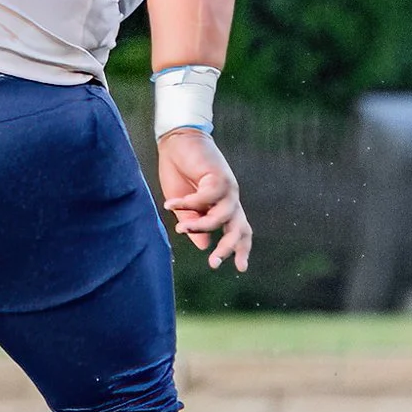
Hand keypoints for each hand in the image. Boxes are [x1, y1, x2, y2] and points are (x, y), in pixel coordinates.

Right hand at [157, 129, 251, 271]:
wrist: (177, 142)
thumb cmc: (179, 172)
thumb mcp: (182, 206)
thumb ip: (193, 224)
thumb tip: (204, 245)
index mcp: (224, 207)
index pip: (240, 231)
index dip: (241, 249)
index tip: (239, 269)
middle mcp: (230, 199)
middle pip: (239, 229)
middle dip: (229, 247)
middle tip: (214, 262)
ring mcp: (227, 188)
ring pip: (221, 217)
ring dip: (200, 226)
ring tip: (180, 229)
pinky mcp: (219, 176)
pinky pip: (205, 198)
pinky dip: (187, 203)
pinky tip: (170, 203)